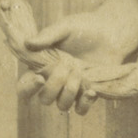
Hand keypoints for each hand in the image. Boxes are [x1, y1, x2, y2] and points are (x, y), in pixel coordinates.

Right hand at [19, 0, 137, 110]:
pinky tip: (91, 90)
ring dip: (70, 92)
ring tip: (80, 73)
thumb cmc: (85, 27)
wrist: (112, 32)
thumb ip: (47, 35)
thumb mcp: (65, 27)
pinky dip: (85, 103)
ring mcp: (72, 88)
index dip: (28, 88)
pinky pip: (81, 110)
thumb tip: (27, 43)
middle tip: (68, 66)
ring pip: (62, 105)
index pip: (25, 85)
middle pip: (44, 98)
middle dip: (54, 85)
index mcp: (43, 66)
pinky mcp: (88, 93)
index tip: (40, 79)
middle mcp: (55, 81)